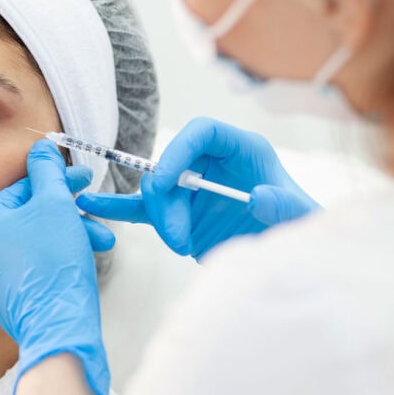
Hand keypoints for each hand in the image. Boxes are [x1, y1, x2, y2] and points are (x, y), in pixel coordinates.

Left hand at [0, 139, 112, 394]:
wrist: (57, 324)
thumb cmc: (54, 260)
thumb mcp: (54, 203)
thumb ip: (47, 170)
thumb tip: (41, 145)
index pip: (23, 186)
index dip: (58, 178)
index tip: (84, 174)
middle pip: (31, 213)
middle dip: (69, 207)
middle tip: (93, 200)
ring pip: (38, 238)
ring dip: (72, 232)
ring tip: (102, 239)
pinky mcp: (8, 293)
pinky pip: (36, 262)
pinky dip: (61, 255)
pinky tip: (87, 256)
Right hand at [77, 117, 319, 259]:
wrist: (290, 262)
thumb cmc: (300, 229)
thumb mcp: (302, 219)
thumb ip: (284, 206)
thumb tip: (259, 196)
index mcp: (242, 150)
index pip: (202, 132)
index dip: (179, 150)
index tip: (166, 182)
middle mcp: (213, 163)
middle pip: (172, 165)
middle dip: (167, 200)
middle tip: (177, 237)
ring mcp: (192, 188)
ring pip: (155, 191)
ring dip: (158, 218)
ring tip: (178, 244)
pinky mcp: (178, 213)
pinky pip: (143, 208)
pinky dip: (118, 208)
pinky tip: (91, 205)